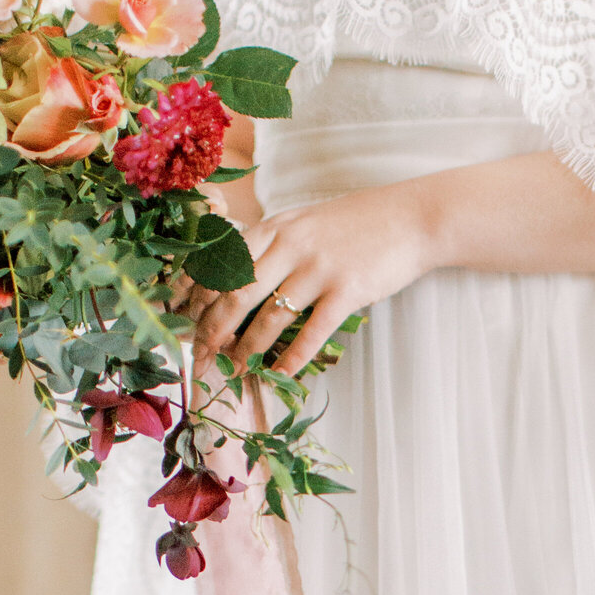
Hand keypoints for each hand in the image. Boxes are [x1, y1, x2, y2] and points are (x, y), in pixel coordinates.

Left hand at [181, 182, 434, 381]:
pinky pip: (312, 332)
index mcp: (275, 227)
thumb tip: (237, 276)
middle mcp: (290, 245)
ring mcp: (319, 268)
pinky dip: (293, 359)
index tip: (182, 321)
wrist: (412, 218)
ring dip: (248, 350)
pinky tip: (279, 376)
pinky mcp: (347, 291)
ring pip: (270, 317)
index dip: (197, 295)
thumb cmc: (356, 225)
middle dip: (212, 330)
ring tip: (235, 372)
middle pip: (237, 293)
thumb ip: (272, 245)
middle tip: (200, 357)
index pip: (222, 263)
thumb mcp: (305, 223)